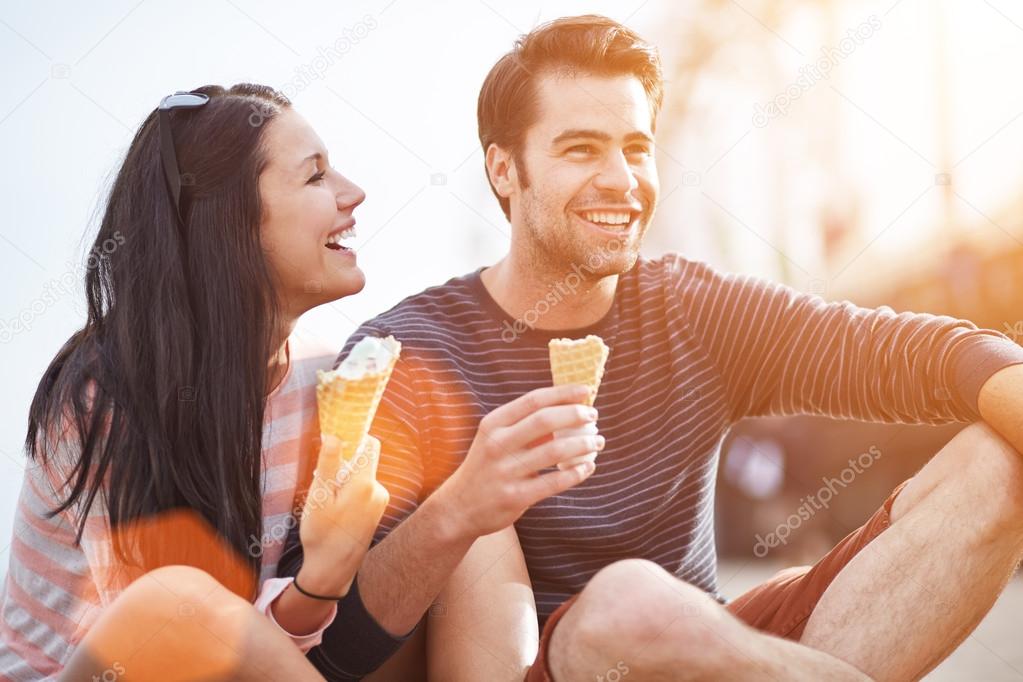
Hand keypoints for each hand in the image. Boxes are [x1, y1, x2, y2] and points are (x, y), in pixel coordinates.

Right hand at [297, 435, 389, 596]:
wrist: (332, 570)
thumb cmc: (322, 534)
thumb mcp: (319, 496)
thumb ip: (328, 463)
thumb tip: (334, 435)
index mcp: (365, 484)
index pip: (369, 445)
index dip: (354, 436)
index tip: (335, 439)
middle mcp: (379, 490)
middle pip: (362, 461)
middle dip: (342, 464)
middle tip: (322, 482)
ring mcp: (380, 502)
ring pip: (361, 477)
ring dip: (344, 480)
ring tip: (326, 502)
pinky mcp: (377, 511)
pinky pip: (363, 491)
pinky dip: (349, 493)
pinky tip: (335, 511)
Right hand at [435, 384, 601, 541]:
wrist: (460, 507)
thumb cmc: (487, 466)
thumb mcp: (496, 439)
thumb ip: (525, 425)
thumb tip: (569, 409)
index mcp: (494, 424)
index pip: (533, 400)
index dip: (562, 393)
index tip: (585, 391)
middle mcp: (497, 444)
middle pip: (545, 421)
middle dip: (575, 415)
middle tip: (594, 417)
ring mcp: (505, 471)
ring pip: (554, 451)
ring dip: (582, 444)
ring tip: (597, 442)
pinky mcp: (515, 496)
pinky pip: (554, 481)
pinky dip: (576, 473)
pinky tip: (587, 467)